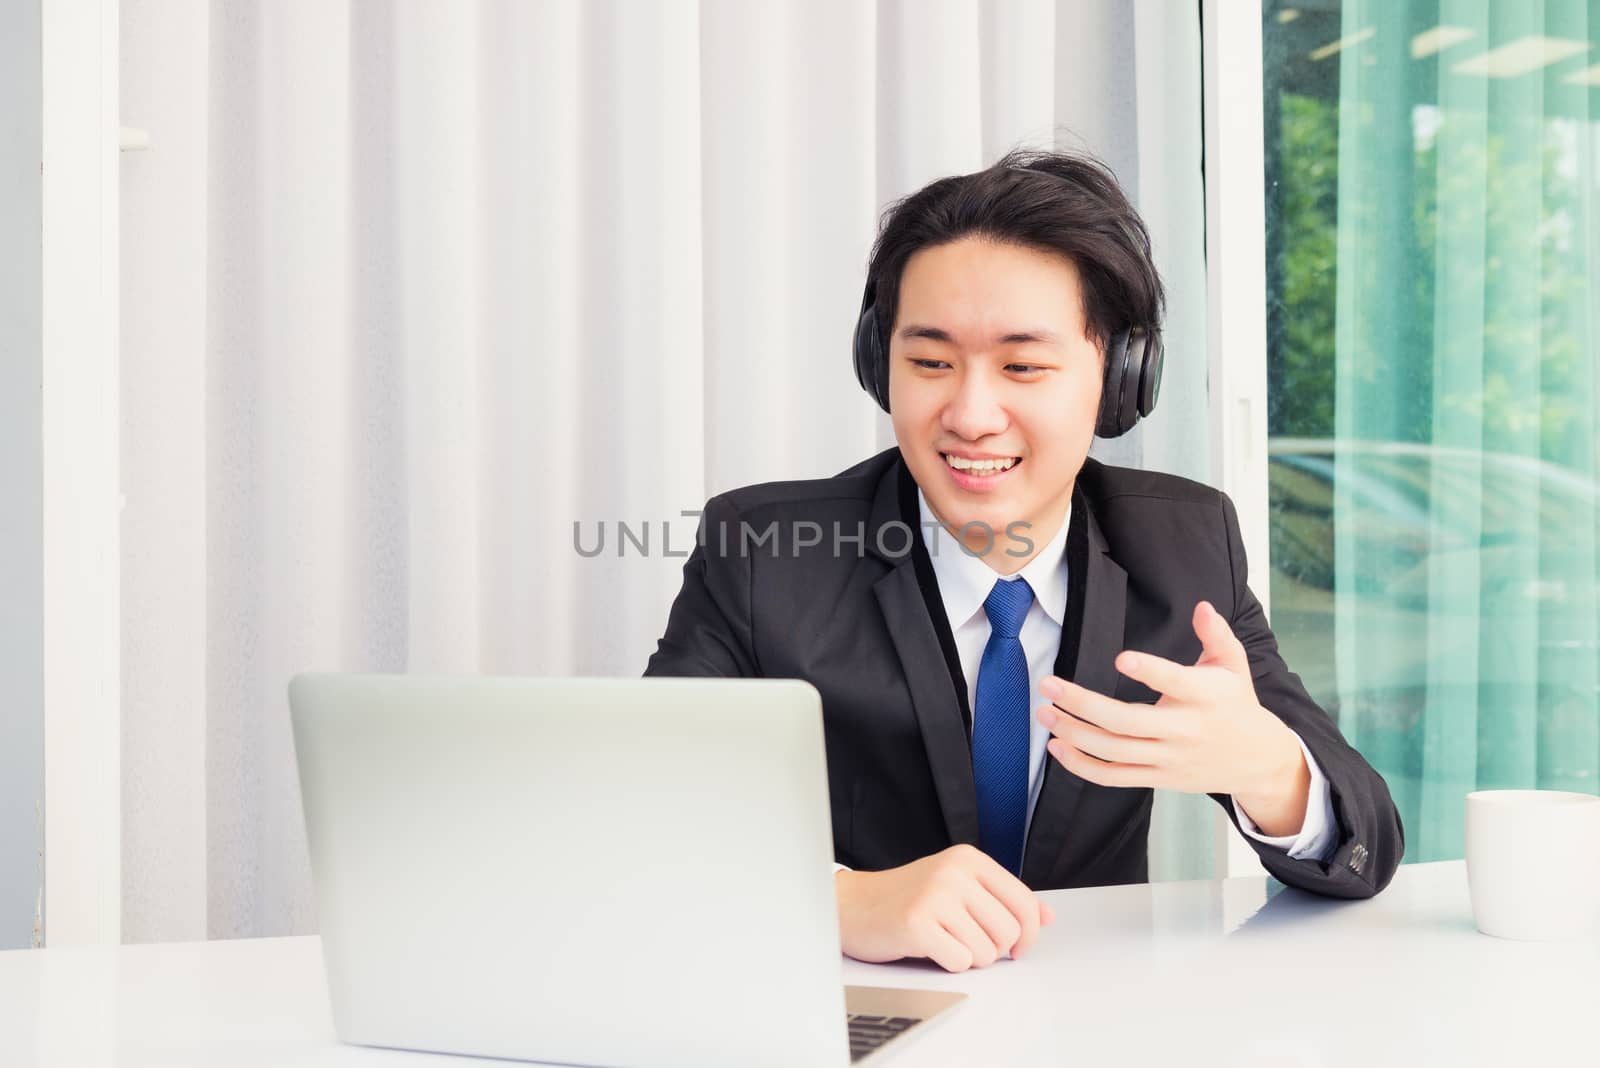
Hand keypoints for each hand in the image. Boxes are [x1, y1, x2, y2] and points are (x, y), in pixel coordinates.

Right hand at [835, 844, 1055, 971]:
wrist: (853, 904)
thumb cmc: (907, 898)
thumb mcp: (959, 887)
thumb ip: (1003, 899)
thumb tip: (1048, 916)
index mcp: (969, 859)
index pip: (1024, 901)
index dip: (1028, 933)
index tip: (1018, 947)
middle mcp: (954, 872)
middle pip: (1009, 931)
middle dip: (993, 949)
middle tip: (966, 942)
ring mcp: (934, 896)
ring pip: (986, 951)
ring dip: (969, 958)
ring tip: (944, 941)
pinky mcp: (917, 924)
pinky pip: (960, 962)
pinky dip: (948, 964)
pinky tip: (929, 948)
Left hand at [1036, 600, 1309, 835]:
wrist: (1257, 760)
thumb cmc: (1236, 703)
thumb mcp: (1234, 664)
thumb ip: (1216, 634)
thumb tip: (1201, 606)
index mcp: (1206, 696)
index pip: (1176, 683)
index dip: (1150, 672)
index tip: (1120, 658)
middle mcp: (1186, 730)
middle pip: (1128, 722)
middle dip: (1084, 704)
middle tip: (1049, 685)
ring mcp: (1170, 758)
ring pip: (1115, 751)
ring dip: (1074, 733)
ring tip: (1045, 712)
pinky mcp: (1158, 778)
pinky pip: (1115, 778)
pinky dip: (1082, 766)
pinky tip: (1057, 747)